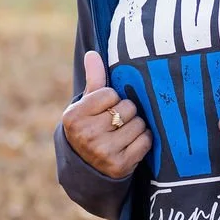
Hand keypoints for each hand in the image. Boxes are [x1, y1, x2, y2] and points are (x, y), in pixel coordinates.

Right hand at [61, 50, 151, 179]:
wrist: (88, 166)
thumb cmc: (90, 126)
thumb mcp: (87, 105)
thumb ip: (93, 79)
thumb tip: (92, 53)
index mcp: (74, 117)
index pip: (110, 94)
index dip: (112, 99)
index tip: (103, 110)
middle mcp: (86, 135)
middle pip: (127, 108)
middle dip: (126, 112)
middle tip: (115, 123)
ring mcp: (103, 152)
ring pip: (139, 124)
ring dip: (136, 126)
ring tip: (123, 133)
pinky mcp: (120, 165)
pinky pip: (146, 141)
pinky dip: (143, 140)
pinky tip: (130, 144)